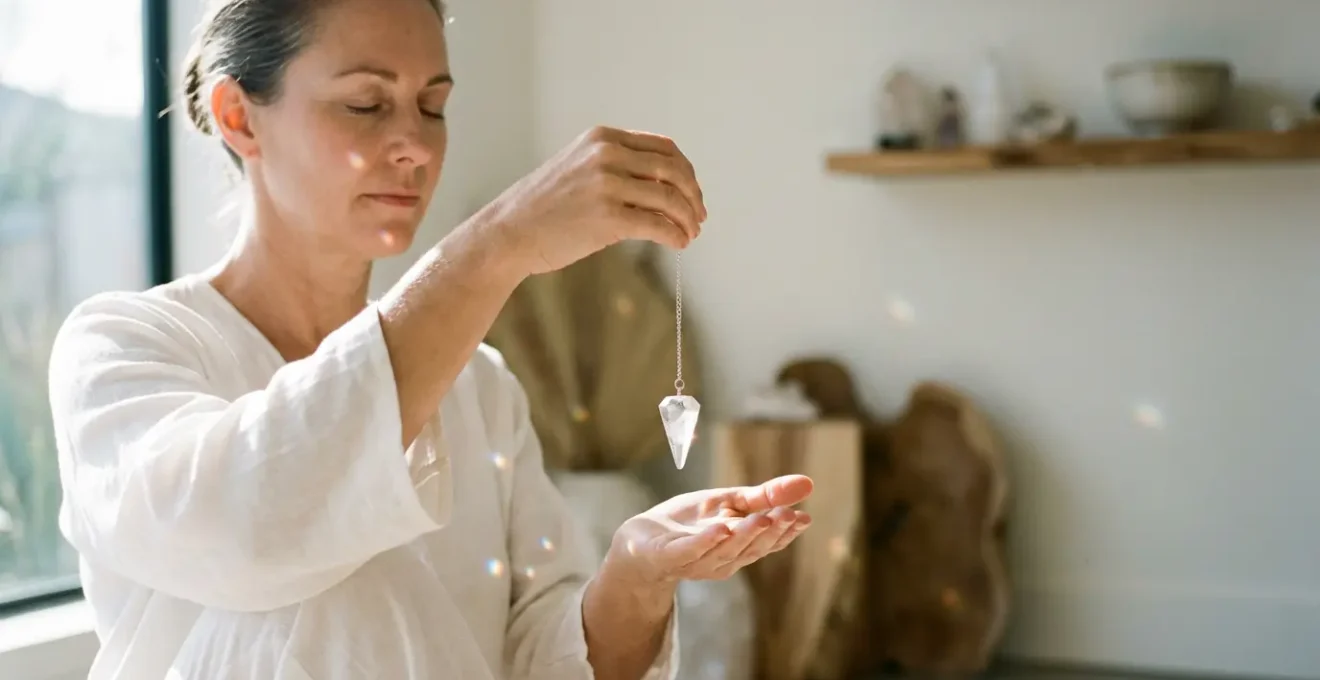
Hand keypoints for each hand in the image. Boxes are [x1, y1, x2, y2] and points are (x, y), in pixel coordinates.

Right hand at [480, 125, 706, 276]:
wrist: (508, 232)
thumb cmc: (545, 207)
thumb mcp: (580, 169)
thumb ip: (619, 168)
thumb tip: (666, 186)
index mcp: (603, 137)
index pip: (664, 148)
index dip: (686, 172)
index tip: (692, 193)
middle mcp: (606, 154)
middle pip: (674, 170)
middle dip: (693, 195)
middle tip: (699, 217)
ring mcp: (607, 185)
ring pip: (670, 198)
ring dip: (688, 218)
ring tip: (690, 234)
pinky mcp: (608, 217)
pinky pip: (657, 225)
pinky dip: (675, 236)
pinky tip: (679, 244)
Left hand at [605, 475, 813, 584]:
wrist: (640, 540)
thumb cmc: (689, 523)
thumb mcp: (729, 502)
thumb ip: (764, 496)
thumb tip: (808, 483)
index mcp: (740, 547)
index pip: (768, 542)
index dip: (786, 532)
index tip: (804, 518)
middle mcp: (723, 559)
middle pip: (751, 548)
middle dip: (771, 532)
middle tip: (789, 515)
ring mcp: (696, 561)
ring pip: (725, 551)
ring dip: (744, 535)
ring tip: (763, 518)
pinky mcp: (668, 557)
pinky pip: (690, 551)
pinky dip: (706, 541)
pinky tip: (720, 528)